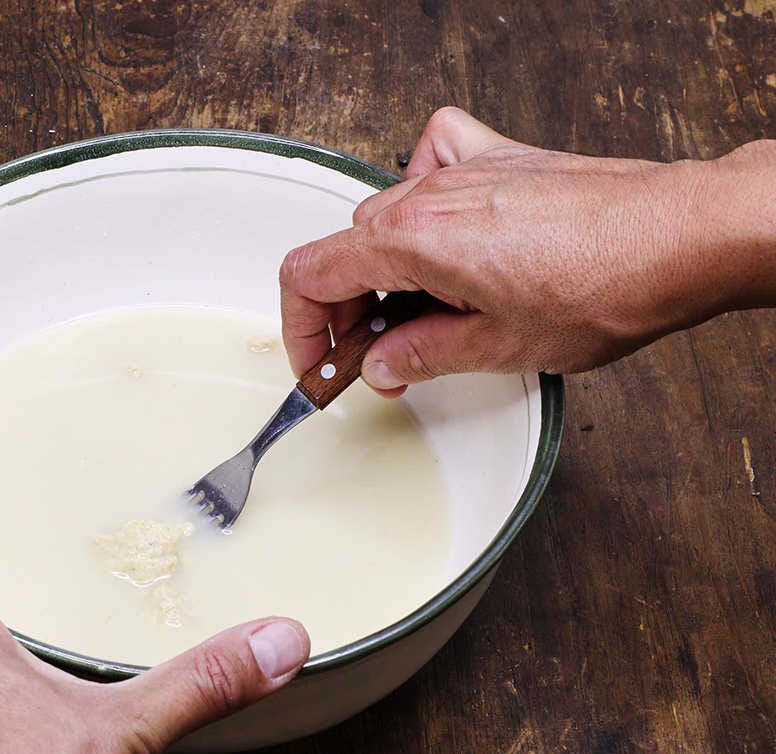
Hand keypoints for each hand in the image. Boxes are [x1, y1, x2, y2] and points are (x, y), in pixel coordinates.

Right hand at [280, 107, 775, 395]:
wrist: (682, 235)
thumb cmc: (607, 285)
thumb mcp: (500, 347)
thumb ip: (422, 355)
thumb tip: (380, 365)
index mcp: (413, 240)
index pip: (310, 275)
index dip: (303, 331)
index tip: (321, 365)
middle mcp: (428, 195)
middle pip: (344, 249)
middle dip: (347, 310)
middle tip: (374, 356)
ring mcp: (463, 169)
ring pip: (384, 213)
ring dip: (383, 266)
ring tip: (419, 310)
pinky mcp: (500, 159)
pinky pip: (434, 155)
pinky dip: (422, 189)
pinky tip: (442, 224)